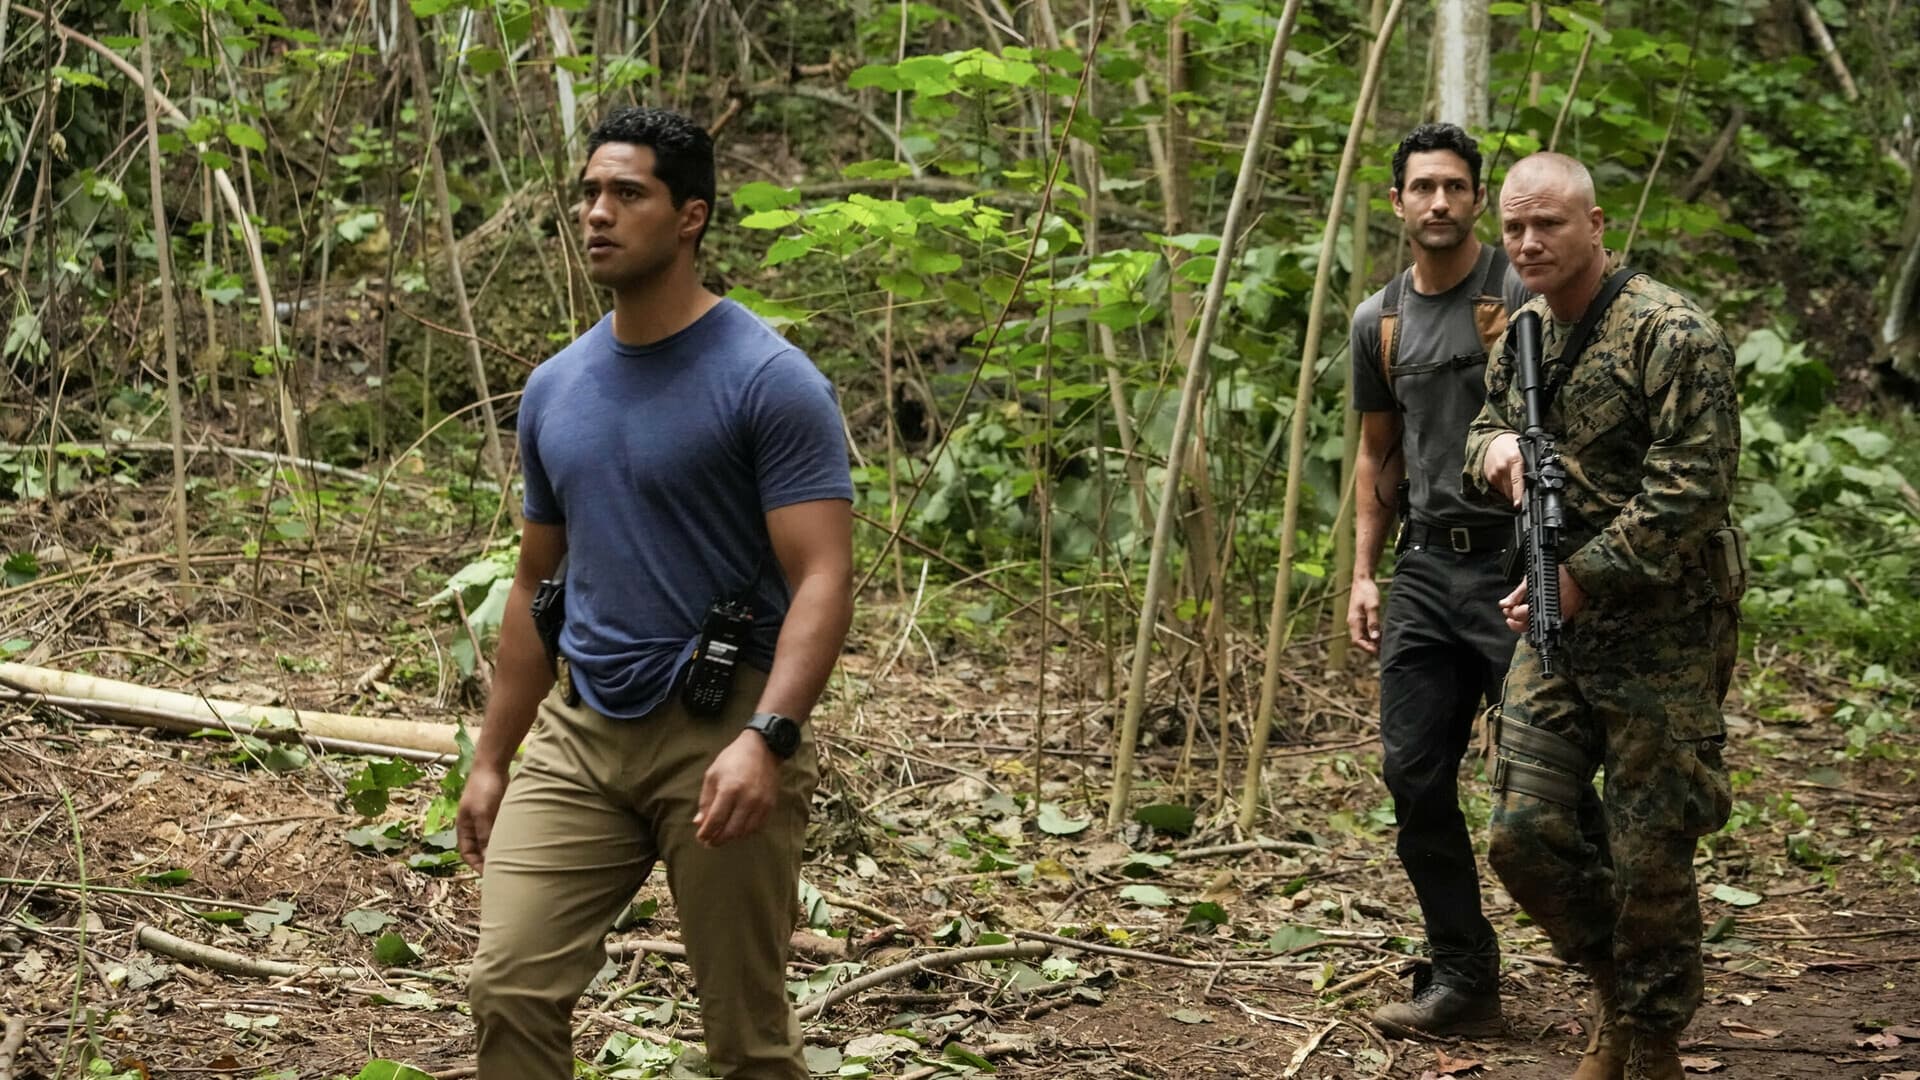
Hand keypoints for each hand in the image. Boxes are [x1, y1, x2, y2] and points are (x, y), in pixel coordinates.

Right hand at [456, 761, 510, 873]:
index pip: (467, 853)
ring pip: (493, 841)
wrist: (493, 765)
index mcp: (464, 827)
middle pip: (480, 849)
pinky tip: (519, 845)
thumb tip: (489, 858)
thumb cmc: (484, 788)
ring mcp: (487, 819)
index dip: (476, 865)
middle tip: (504, 871)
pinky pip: (502, 831)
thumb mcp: (483, 813)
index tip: (490, 875)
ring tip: (514, 861)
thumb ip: (485, 835)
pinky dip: (508, 838)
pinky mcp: (499, 813)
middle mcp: (474, 826)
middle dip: (489, 860)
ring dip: (500, 849)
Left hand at [694, 730, 779, 847]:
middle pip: (730, 830)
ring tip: (721, 836)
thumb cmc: (733, 760)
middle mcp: (747, 799)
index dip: (706, 833)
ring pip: (744, 832)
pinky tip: (737, 829)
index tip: (700, 837)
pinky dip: (745, 832)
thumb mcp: (712, 775)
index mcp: (730, 789)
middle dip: (717, 840)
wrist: (762, 748)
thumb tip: (699, 823)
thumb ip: (705, 800)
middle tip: (709, 842)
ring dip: (731, 837)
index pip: (716, 820)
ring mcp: (761, 803)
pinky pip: (757, 827)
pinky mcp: (770, 805)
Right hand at [1347, 577, 1383, 655]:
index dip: (1367, 648)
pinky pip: (1365, 630)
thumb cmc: (1367, 592)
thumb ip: (1373, 622)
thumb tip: (1375, 638)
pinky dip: (1372, 635)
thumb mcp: (1372, 606)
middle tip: (1385, 651)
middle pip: (1360, 641)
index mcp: (1354, 621)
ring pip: (1363, 636)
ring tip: (1385, 644)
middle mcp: (1353, 623)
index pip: (1357, 641)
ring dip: (1372, 642)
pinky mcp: (1360, 617)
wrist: (1362, 580)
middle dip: (1371, 647)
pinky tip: (1382, 635)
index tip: (1379, 652)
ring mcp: (1356, 620)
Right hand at [1484, 432, 1523, 507]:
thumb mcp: (1524, 450)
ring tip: (1517, 482)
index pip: (1517, 481)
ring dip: (1513, 492)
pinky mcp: (1490, 478)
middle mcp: (1503, 468)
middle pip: (1512, 491)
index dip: (1518, 494)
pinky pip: (1501, 489)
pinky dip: (1506, 487)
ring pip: (1507, 492)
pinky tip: (1508, 478)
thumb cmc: (1510, 444)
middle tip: (1526, 491)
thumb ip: (1530, 464)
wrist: (1491, 440)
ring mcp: (1495, 474)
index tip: (1519, 504)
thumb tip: (1537, 481)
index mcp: (1515, 460)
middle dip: (1520, 494)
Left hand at [1497, 567, 1585, 633]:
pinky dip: (1538, 622)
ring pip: (1536, 629)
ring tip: (1519, 614)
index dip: (1510, 612)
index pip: (1520, 615)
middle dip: (1515, 622)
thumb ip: (1516, 595)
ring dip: (1525, 624)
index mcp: (1541, 606)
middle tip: (1510, 613)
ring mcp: (1557, 619)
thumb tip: (1504, 604)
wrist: (1580, 576)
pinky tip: (1534, 615)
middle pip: (1527, 627)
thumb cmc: (1558, 575)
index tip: (1506, 607)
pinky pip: (1547, 625)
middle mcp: (1550, 615)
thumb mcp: (1532, 581)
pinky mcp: (1563, 618)